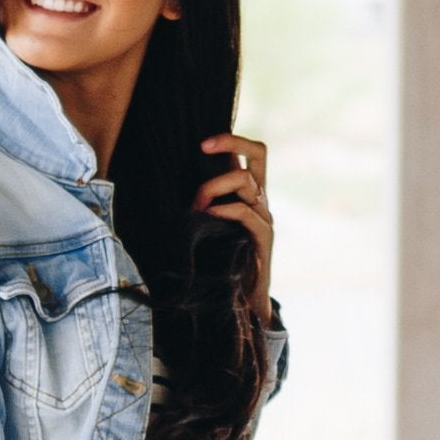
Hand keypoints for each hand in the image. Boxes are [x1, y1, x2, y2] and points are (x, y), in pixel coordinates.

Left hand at [196, 131, 274, 314]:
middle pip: (259, 153)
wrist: (242, 300)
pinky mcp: (263, 237)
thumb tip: (175, 180)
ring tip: (195, 207)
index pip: (252, 153)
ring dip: (213, 187)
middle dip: (230, 142)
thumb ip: (205, 201)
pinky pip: (244, 211)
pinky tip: (205, 218)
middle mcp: (261, 200)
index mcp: (250, 193)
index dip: (231, 140)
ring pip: (244, 180)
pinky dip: (222, 209)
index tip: (202, 144)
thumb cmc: (219, 260)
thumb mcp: (209, 223)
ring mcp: (264, 217)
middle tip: (202, 148)